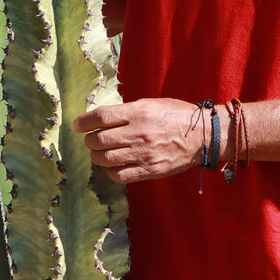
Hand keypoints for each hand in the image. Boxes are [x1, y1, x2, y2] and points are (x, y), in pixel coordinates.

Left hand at [72, 99, 203, 183]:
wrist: (202, 135)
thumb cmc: (176, 115)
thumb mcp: (151, 104)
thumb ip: (127, 111)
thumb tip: (102, 119)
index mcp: (138, 113)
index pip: (101, 117)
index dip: (84, 122)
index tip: (77, 125)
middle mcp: (138, 133)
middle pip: (98, 140)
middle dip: (89, 141)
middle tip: (91, 140)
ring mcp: (144, 154)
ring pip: (105, 159)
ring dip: (97, 156)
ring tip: (100, 153)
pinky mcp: (150, 170)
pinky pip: (120, 175)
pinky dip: (111, 171)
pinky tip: (113, 166)